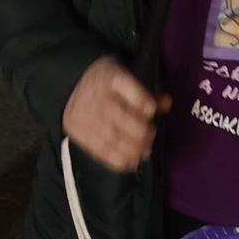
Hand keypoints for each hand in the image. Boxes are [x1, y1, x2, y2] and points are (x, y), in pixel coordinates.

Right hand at [62, 56, 166, 172]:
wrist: (72, 85)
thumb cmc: (108, 82)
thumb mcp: (127, 76)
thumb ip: (148, 91)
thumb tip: (166, 103)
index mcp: (109, 76)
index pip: (125, 85)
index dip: (141, 100)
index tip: (152, 110)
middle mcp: (96, 96)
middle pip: (120, 116)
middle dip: (141, 130)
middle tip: (151, 135)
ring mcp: (85, 115)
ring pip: (111, 136)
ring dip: (133, 148)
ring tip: (145, 151)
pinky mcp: (79, 132)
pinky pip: (99, 150)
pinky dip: (118, 160)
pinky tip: (132, 162)